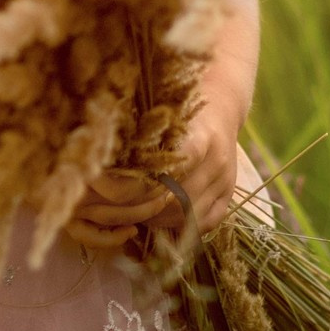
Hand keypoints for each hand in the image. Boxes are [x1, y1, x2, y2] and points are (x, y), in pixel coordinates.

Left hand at [62, 94, 245, 251]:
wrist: (220, 104)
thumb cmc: (178, 105)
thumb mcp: (157, 112)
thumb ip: (137, 138)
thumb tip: (100, 162)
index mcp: (199, 136)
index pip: (166, 174)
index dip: (136, 187)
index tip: (111, 187)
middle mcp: (217, 160)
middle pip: (174, 200)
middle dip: (141, 208)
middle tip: (115, 207)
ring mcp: (225, 180)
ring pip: (187, 215)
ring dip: (157, 219)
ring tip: (134, 212)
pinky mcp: (229, 195)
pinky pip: (204, 224)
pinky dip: (179, 226)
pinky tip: (159, 218)